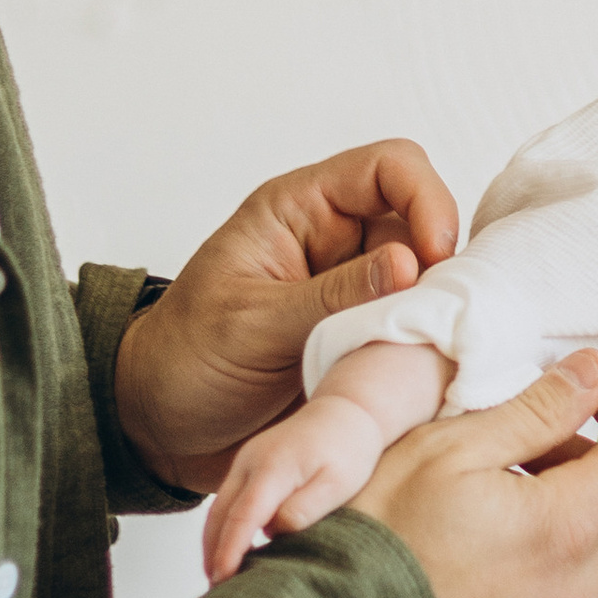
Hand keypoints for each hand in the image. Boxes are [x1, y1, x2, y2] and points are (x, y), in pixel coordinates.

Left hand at [114, 139, 459, 492]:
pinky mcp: (366, 339)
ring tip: (419, 353)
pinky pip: (415, 331)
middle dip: (437, 267)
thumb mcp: (251, 326)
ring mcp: (355, 293)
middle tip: (433, 318)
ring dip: (430, 315)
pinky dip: (423, 350)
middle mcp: (337, 242)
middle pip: (421, 225)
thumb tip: (410, 264)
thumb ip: (331, 297)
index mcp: (300, 210)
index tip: (434, 256)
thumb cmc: (184, 360)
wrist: (160, 429)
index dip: (425, 199)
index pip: (389, 168)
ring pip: (426, 282)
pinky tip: (416, 377)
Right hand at [204, 392, 389, 582]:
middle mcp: (250, 462)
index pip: (243, 515)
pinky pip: (227, 500)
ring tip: (218, 578)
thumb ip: (307, 507)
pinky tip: (229, 550)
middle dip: (214, 553)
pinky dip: (223, 526)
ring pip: (218, 508)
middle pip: (220, 514)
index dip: (230, 549)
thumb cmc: (348, 449)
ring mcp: (245, 461)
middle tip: (216, 591)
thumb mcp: (340, 482)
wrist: (345, 412)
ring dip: (213, 542)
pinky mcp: (248, 465)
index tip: (222, 578)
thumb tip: (275, 531)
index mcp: (274, 467)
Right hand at [351, 353, 597, 597]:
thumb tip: (594, 372)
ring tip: (506, 492)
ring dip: (582, 516)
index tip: (592, 393)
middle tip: (545, 442)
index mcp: (566, 529)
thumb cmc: (375, 537)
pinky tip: (488, 547)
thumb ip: (536, 408)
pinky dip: (554, 565)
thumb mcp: (449, 446)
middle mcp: (577, 592)